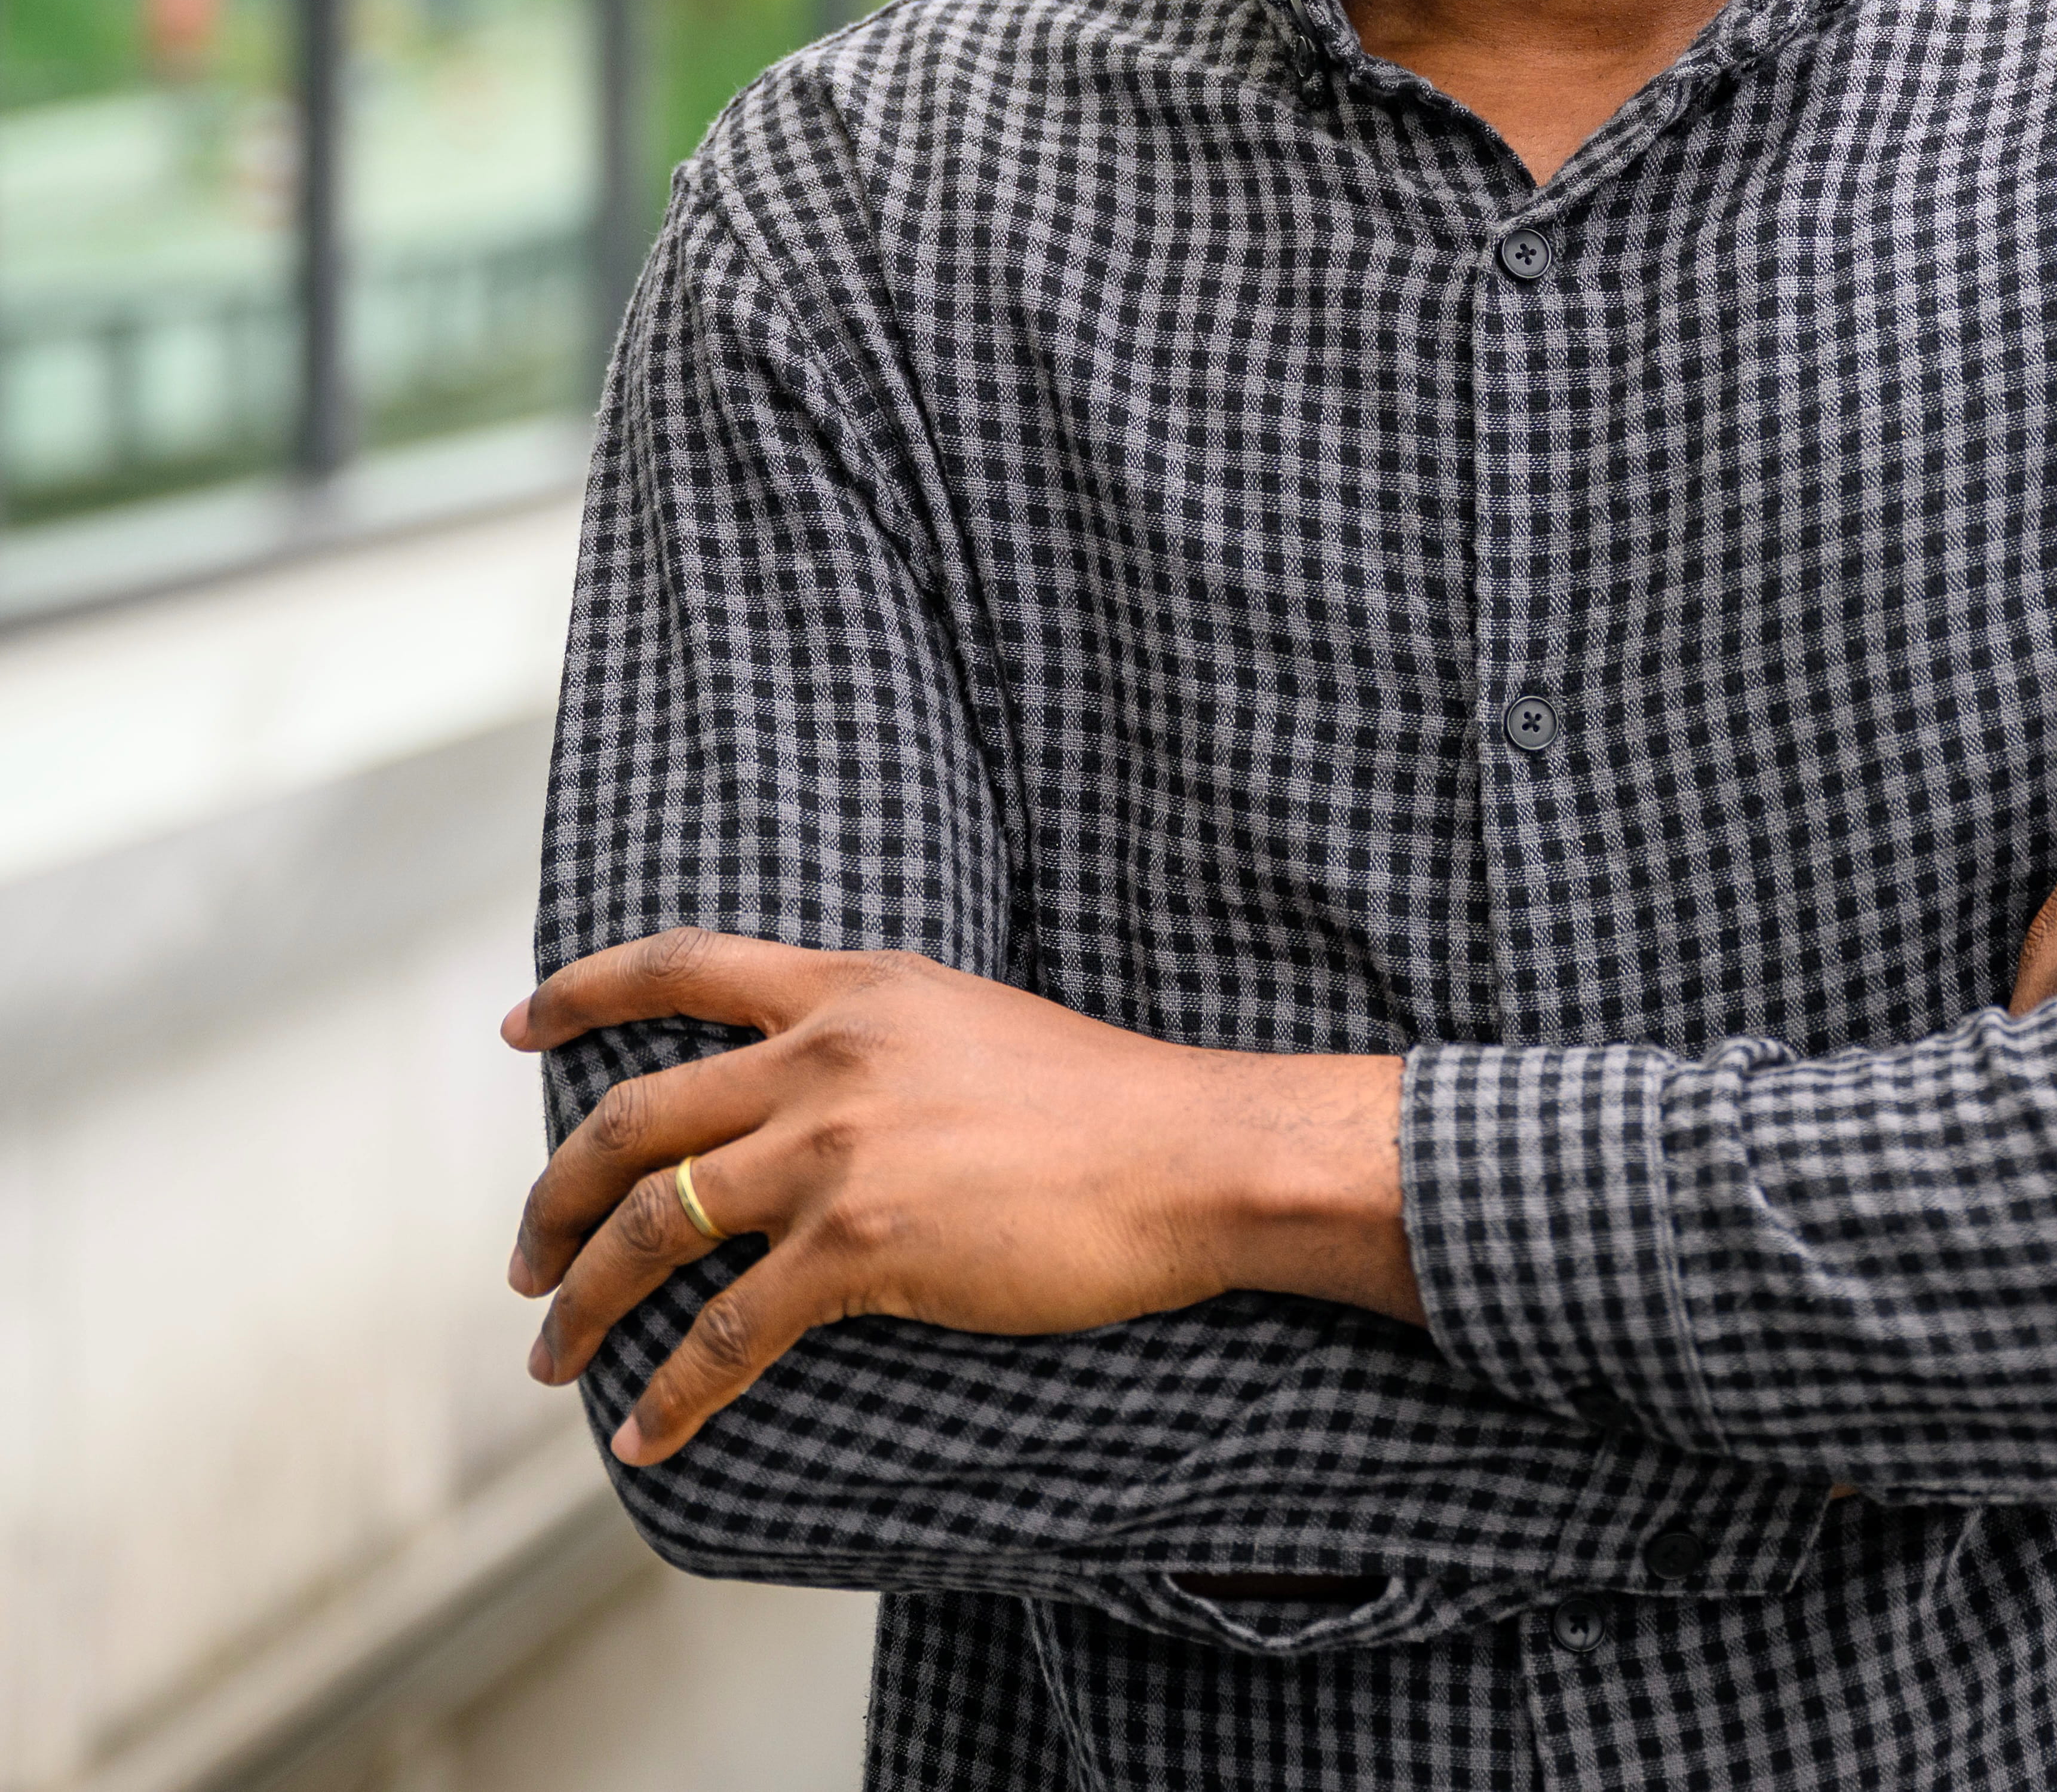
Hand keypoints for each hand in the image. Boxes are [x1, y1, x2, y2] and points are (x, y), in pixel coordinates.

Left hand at [502, 933, 1415, 1464]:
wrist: (1190, 1154)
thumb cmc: (1102, 1102)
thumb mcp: (967, 1021)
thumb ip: (876, 1037)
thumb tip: (805, 1087)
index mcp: (854, 988)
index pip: (680, 966)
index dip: (583, 994)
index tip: (520, 1030)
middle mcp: (826, 1054)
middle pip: (633, 1118)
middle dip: (553, 1198)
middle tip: (527, 1262)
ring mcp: (837, 1151)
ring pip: (652, 1227)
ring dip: (582, 1304)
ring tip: (555, 1357)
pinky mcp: (861, 1248)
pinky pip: (723, 1336)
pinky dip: (670, 1396)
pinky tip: (650, 1435)